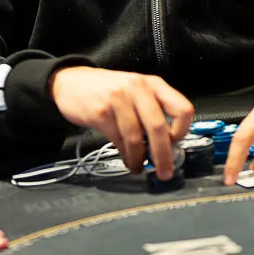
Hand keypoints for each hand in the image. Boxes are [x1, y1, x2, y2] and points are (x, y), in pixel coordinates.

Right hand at [49, 67, 193, 179]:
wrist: (71, 82)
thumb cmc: (108, 89)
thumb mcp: (136, 90)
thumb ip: (152, 110)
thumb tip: (167, 145)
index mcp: (153, 83)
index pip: (182, 108)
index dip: (182, 131)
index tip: (175, 144)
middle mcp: (137, 88)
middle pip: (158, 127)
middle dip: (163, 155)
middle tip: (165, 172)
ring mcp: (118, 99)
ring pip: (136, 138)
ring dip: (139, 159)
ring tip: (138, 167)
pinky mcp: (101, 112)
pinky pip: (118, 141)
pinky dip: (125, 155)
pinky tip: (126, 159)